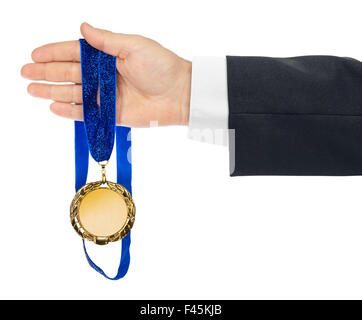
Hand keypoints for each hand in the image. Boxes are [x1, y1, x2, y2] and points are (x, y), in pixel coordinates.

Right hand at [21, 23, 190, 126]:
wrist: (180, 94)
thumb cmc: (161, 66)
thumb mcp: (134, 45)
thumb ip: (106, 40)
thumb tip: (83, 28)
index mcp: (109, 56)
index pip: (75, 53)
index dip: (54, 53)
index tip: (34, 55)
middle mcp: (105, 75)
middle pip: (70, 73)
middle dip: (47, 73)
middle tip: (25, 74)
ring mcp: (107, 95)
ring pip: (74, 93)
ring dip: (53, 92)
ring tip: (32, 90)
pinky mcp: (112, 114)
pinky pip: (87, 113)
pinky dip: (70, 111)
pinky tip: (54, 107)